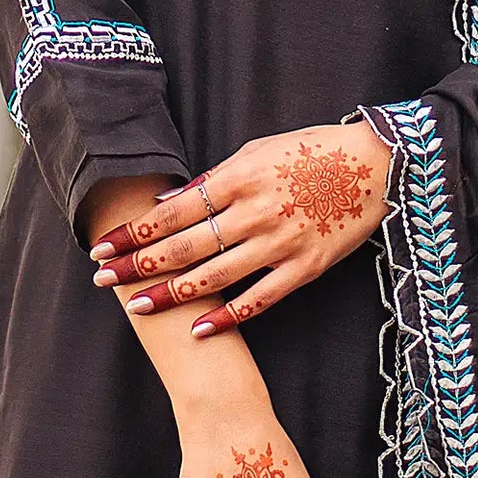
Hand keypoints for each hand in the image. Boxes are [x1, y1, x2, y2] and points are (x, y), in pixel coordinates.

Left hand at [88, 120, 391, 335]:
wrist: (375, 164)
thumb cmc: (312, 150)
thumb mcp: (258, 149)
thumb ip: (213, 178)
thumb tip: (168, 200)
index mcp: (239, 177)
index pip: (173, 211)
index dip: (134, 231)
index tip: (103, 245)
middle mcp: (254, 212)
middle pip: (184, 246)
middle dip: (138, 264)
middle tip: (102, 278)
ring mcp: (280, 243)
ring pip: (214, 276)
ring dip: (171, 293)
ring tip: (137, 306)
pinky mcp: (305, 267)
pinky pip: (260, 298)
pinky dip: (228, 316)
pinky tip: (199, 328)